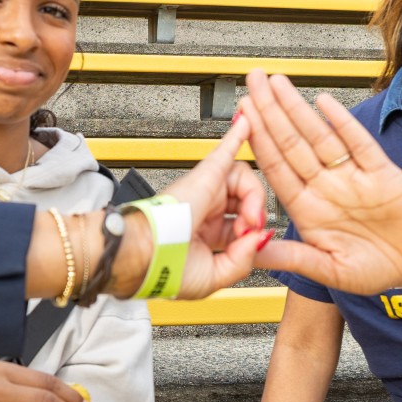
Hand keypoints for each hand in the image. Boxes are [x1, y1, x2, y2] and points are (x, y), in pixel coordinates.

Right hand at [114, 117, 267, 299]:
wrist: (141, 256)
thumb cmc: (163, 268)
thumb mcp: (214, 278)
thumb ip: (243, 260)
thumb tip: (260, 237)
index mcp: (207, 233)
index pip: (243, 226)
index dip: (253, 237)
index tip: (252, 248)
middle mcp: (207, 209)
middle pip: (247, 201)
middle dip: (255, 218)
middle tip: (249, 232)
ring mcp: (206, 191)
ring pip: (245, 181)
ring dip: (254, 198)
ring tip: (248, 216)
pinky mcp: (205, 176)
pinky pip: (226, 151)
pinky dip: (239, 135)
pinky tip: (249, 123)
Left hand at [238, 71, 401, 293]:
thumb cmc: (376, 269)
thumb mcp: (330, 270)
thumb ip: (293, 258)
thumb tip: (252, 252)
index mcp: (309, 210)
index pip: (277, 168)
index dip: (259, 140)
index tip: (241, 116)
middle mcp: (327, 188)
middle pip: (291, 143)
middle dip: (270, 111)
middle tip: (253, 81)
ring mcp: (353, 177)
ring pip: (320, 136)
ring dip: (297, 108)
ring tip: (277, 83)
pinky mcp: (382, 173)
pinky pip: (359, 144)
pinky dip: (343, 123)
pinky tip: (325, 103)